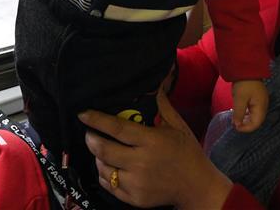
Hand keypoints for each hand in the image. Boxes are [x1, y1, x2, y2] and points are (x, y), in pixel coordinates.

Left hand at [79, 89, 232, 208]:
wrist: (197, 187)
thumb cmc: (187, 152)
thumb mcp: (177, 125)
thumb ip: (162, 104)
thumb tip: (155, 82)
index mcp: (151, 141)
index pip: (117, 128)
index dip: (96, 120)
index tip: (82, 113)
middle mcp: (141, 163)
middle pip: (103, 150)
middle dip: (91, 139)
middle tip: (89, 133)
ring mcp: (136, 183)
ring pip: (103, 168)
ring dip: (97, 157)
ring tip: (100, 149)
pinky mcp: (134, 199)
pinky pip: (109, 185)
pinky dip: (104, 174)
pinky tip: (109, 166)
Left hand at [231, 80, 267, 132]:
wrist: (247, 68)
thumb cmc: (244, 84)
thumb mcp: (239, 99)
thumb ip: (239, 113)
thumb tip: (237, 125)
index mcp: (261, 107)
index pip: (256, 124)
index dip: (246, 128)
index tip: (236, 127)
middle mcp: (263, 106)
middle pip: (256, 121)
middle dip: (246, 125)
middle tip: (235, 125)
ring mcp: (260, 102)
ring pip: (254, 116)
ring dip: (245, 120)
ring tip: (236, 120)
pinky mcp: (257, 98)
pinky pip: (253, 110)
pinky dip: (246, 114)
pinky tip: (239, 113)